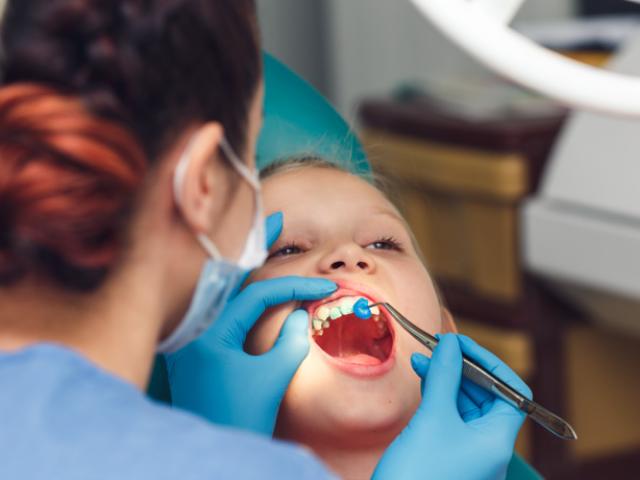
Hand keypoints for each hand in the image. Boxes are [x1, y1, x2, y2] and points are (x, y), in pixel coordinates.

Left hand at [165, 213, 336, 435]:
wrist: (209, 456)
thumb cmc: (238, 420)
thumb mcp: (271, 380)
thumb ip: (291, 341)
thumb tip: (300, 314)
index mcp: (209, 333)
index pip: (257, 295)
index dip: (294, 286)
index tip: (323, 286)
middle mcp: (195, 328)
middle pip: (229, 274)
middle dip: (255, 245)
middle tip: (276, 214)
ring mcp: (194, 336)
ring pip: (224, 287)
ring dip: (247, 261)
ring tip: (265, 235)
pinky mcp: (199, 347)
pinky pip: (221, 306)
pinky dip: (240, 287)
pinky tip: (252, 277)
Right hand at [373, 334, 530, 479]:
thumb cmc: (417, 474)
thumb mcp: (433, 418)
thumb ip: (445, 376)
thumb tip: (451, 344)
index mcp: (497, 440)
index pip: (511, 391)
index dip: (488, 363)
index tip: (460, 344)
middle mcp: (489, 447)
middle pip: (488, 395)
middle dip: (462, 368)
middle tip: (437, 348)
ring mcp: (469, 453)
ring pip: (466, 405)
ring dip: (447, 380)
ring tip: (423, 361)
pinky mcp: (449, 455)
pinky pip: (451, 419)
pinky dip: (439, 397)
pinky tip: (424, 382)